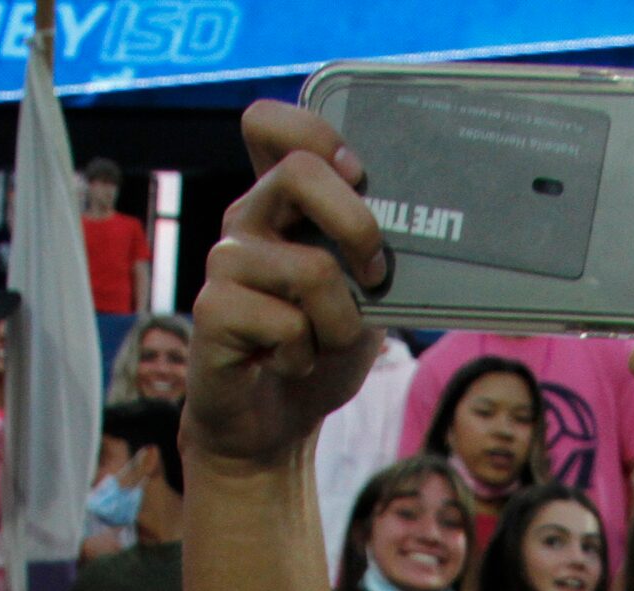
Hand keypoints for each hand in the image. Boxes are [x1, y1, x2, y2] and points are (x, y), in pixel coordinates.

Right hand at [183, 101, 391, 472]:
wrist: (274, 424)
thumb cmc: (320, 349)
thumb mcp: (366, 294)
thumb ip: (377, 254)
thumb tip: (422, 229)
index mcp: (279, 203)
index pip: (270, 123)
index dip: (315, 131)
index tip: (358, 172)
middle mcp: (246, 220)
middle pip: (300, 172)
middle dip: (358, 224)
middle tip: (374, 273)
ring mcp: (224, 262)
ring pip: (311, 270)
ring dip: (339, 323)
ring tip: (320, 342)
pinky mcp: (212, 311)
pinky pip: (287, 324)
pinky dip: (305, 355)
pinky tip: (286, 361)